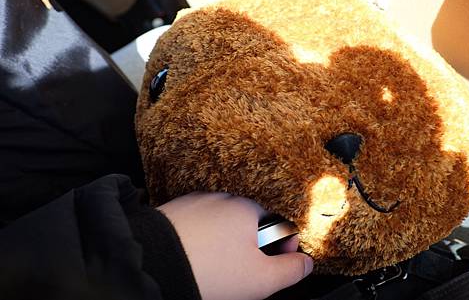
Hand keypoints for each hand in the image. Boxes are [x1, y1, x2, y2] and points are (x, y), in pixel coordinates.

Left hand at [158, 192, 312, 299]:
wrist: (151, 264)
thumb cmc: (208, 271)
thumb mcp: (261, 279)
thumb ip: (290, 270)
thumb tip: (307, 263)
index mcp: (249, 209)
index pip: (281, 225)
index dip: (287, 248)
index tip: (279, 266)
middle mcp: (223, 199)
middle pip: (252, 224)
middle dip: (255, 247)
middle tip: (245, 274)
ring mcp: (197, 202)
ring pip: (224, 224)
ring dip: (229, 243)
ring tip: (218, 269)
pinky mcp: (174, 211)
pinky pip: (199, 224)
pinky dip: (204, 240)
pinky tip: (198, 259)